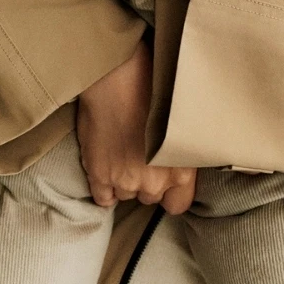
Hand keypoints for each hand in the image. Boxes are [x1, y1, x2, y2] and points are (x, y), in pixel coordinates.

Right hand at [76, 40, 196, 214]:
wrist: (119, 79)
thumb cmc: (154, 93)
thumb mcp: (183, 125)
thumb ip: (184, 153)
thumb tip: (182, 165)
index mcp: (181, 170)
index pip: (178, 204)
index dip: (170, 192)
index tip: (164, 180)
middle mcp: (155, 181)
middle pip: (150, 197)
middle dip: (146, 181)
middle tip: (140, 156)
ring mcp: (125, 180)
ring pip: (126, 194)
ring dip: (124, 181)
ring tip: (121, 154)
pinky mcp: (99, 175)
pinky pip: (103, 198)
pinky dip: (104, 188)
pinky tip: (105, 169)